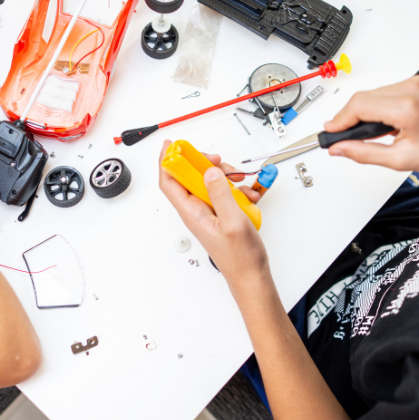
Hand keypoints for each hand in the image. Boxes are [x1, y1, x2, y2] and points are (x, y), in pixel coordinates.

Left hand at [159, 140, 269, 287]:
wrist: (251, 275)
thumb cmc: (239, 257)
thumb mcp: (232, 222)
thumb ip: (220, 194)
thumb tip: (208, 171)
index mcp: (191, 212)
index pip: (169, 181)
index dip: (167, 160)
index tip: (172, 144)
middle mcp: (197, 210)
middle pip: (190, 176)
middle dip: (204, 163)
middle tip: (219, 161)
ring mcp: (209, 211)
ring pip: (210, 182)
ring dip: (225, 176)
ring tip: (240, 181)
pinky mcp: (221, 213)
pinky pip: (224, 193)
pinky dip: (236, 189)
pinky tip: (248, 195)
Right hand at [324, 76, 418, 170]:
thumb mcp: (402, 159)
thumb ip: (364, 153)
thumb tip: (339, 149)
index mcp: (407, 106)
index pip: (358, 105)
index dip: (339, 121)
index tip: (330, 133)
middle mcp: (411, 88)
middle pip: (363, 98)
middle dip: (349, 118)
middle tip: (342, 138)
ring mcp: (416, 83)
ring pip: (374, 94)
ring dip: (364, 113)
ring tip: (367, 134)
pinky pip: (387, 92)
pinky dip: (379, 107)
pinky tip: (385, 123)